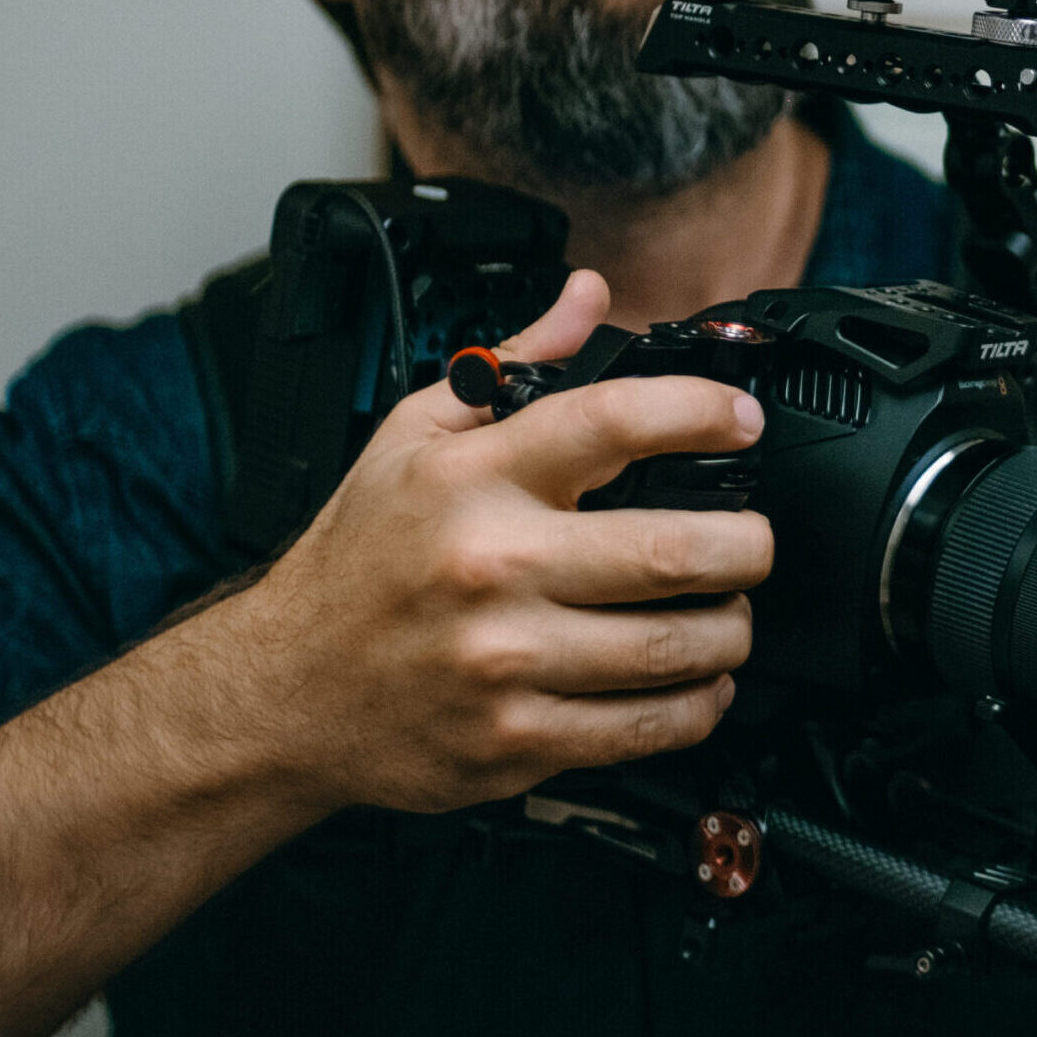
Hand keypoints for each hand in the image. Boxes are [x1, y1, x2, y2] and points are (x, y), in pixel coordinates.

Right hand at [220, 268, 773, 814]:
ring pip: (676, 648)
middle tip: (754, 541)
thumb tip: (588, 296)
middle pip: (676, 552)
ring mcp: (505, 662)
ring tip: (728, 613)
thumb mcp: (415, 436)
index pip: (612, 421)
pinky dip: (698, 706)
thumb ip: (514, 362)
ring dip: (732, 631)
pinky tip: (697, 682)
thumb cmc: (357, 560)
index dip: (701, 412)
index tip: (740, 420)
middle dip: (749, 545)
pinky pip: (644, 728)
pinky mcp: (514, 740)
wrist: (282, 690)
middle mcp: (493, 567)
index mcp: (473, 479)